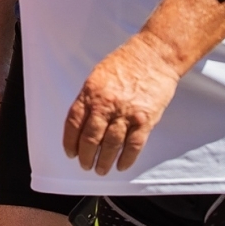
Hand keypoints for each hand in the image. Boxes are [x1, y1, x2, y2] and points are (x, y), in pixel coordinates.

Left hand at [63, 34, 181, 174]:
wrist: (154, 56)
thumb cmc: (125, 62)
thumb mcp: (97, 76)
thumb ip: (89, 98)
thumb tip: (83, 122)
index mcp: (90, 93)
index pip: (73, 123)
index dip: (70, 141)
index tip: (70, 152)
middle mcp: (105, 104)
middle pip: (90, 138)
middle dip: (86, 155)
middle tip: (85, 164)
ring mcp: (126, 113)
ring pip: (110, 145)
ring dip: (103, 161)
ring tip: (100, 169)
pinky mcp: (145, 120)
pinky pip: (133, 145)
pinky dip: (126, 159)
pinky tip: (121, 166)